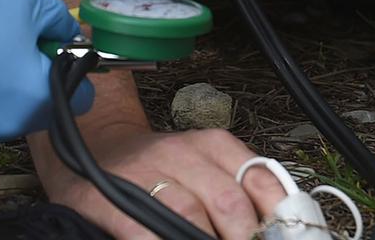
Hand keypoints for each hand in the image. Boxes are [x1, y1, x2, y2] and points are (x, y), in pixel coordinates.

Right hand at [0, 0, 93, 153]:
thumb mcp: (27, 4)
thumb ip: (57, 19)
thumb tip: (68, 32)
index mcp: (41, 97)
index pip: (81, 98)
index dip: (71, 70)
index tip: (52, 51)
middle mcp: (14, 127)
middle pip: (37, 105)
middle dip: (29, 78)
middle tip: (10, 46)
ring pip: (1, 113)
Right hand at [39, 122, 287, 239]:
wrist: (95, 143)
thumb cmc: (159, 170)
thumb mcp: (204, 167)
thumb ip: (240, 196)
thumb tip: (279, 232)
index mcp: (213, 146)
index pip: (260, 180)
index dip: (277, 220)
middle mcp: (182, 152)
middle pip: (229, 202)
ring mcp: (146, 172)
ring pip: (189, 215)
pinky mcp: (112, 195)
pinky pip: (143, 231)